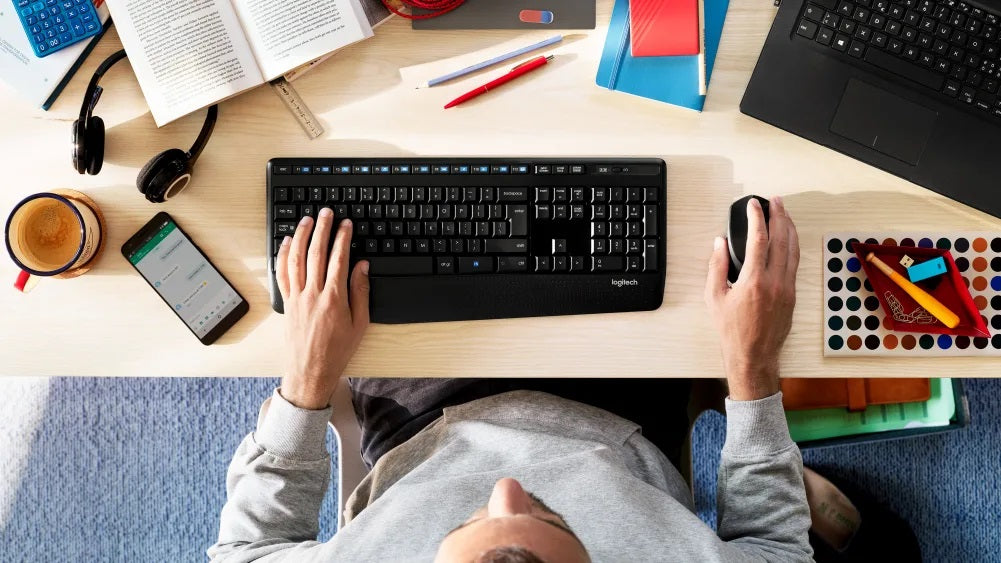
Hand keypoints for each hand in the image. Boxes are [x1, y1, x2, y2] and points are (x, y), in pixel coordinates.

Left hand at [276, 209, 369, 409]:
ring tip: (307, 220)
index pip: (338, 259)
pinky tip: (287, 243)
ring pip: (296, 259)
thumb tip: (362, 266)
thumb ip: (361, 292)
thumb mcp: (360, 323)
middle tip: (326, 213)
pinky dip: (283, 255)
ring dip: (301, 236)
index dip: (342, 238)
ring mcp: (297, 297)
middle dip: (322, 229)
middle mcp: (313, 294)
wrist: (311, 370)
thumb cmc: (337, 350)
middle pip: (316, 253)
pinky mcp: (287, 302)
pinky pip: (282, 274)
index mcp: (334, 298)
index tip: (346, 224)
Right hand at [704, 196, 798, 400]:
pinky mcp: (792, 295)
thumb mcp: (714, 298)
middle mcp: (775, 282)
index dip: (756, 218)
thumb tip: (719, 243)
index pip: (758, 239)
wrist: (753, 355)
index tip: (753, 205)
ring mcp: (787, 288)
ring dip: (789, 228)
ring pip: (793, 250)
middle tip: (775, 201)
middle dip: (779, 216)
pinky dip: (792, 246)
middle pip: (781, 239)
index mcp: (754, 281)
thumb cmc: (731, 330)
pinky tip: (788, 239)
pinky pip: (794, 263)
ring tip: (785, 213)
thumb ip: (716, 266)